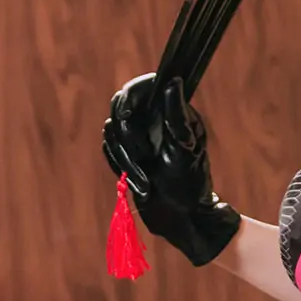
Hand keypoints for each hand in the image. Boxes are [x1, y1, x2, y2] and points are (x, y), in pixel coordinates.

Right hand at [101, 73, 241, 267]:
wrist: (183, 218)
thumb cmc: (191, 182)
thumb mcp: (185, 147)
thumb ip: (177, 115)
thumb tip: (173, 82)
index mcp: (168, 111)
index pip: (139, 89)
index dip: (129, 96)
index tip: (126, 113)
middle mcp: (151, 120)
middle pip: (119, 108)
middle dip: (127, 134)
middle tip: (145, 155)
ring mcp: (137, 138)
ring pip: (111, 132)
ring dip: (125, 159)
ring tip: (146, 181)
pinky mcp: (126, 155)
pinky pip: (109, 150)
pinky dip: (119, 166)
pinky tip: (139, 183)